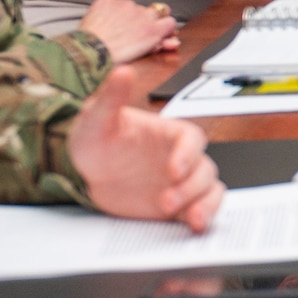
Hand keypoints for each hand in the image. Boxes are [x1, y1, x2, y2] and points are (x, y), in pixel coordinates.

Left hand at [68, 67, 223, 232]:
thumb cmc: (97, 141)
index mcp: (171, 134)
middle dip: (190, 187)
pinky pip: (201, 210)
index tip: (173, 169)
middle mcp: (182, 158)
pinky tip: (192, 226)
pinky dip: (202, 218)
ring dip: (203, 204)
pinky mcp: (177, 206)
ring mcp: (182, 183)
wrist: (87, 174)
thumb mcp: (97, 119)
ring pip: (209, 190)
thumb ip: (111, 98)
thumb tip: (121, 72)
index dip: (187, 154)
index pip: (192, 140)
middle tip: (166, 200)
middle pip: (204, 169)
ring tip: (188, 218)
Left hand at [77, 0, 179, 63]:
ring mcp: (125, 5)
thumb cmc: (114, 59)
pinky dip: (110, 11)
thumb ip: (160, 43)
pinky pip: (113, 3)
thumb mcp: (144, 54)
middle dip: (149, 18)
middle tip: (137, 28)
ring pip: (132, 7)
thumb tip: (171, 41)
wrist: (89, 52)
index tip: (158, 31)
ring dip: (128, 15)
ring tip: (116, 29)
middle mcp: (142, 14)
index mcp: (153, 29)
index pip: (170, 21)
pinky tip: (104, 22)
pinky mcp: (108, 1)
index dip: (164, 27)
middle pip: (154, 11)